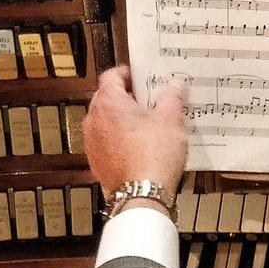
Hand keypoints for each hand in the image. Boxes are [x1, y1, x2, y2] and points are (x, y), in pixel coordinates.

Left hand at [84, 65, 188, 200]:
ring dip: (123, 119)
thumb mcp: (171, 120)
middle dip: (128, 96)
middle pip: (108, 97)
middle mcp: (94, 119)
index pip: (112, 75)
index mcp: (109, 102)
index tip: (141, 75)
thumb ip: (172, 97)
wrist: (142, 195)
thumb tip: (176, 84)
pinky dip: (120, 139)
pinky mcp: (96, 161)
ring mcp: (92, 141)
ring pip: (107, 121)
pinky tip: (139, 147)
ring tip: (147, 125)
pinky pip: (107, 142)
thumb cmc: (153, 157)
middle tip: (149, 100)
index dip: (128, 73)